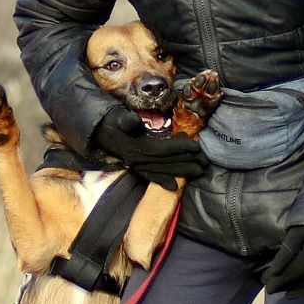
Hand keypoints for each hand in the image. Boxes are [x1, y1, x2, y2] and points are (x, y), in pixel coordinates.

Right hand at [92, 106, 207, 187]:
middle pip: (166, 163)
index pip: (162, 149)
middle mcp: (137, 159)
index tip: (196, 146)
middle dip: (187, 162)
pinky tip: (175, 187)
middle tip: (205, 162)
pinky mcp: (136, 168)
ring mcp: (137, 165)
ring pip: (162, 171)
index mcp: (136, 146)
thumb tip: (132, 121)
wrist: (98, 132)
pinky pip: (150, 177)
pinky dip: (162, 181)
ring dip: (181, 172)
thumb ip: (125, 119)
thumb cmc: (112, 121)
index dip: (180, 148)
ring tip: (198, 172)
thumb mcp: (117, 116)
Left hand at [262, 225, 303, 297]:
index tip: (263, 280)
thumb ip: (286, 252)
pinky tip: (289, 294)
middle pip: (295, 283)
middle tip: (267, 286)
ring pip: (303, 287)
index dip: (275, 280)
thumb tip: (275, 271)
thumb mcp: (296, 234)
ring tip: (276, 287)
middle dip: (279, 285)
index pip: (289, 275)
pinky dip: (300, 292)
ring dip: (288, 288)